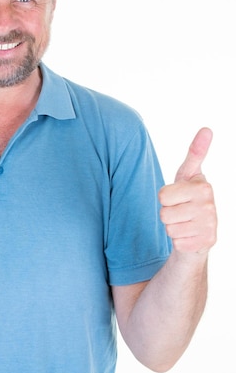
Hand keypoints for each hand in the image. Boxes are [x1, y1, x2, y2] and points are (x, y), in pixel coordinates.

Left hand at [159, 127, 216, 254]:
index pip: (162, 195)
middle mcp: (210, 207)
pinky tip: (189, 234)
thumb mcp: (188, 174)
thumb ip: (196, 152)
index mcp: (203, 187)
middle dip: (167, 213)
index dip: (165, 197)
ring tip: (184, 222)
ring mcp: (209, 227)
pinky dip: (178, 240)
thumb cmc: (189, 197)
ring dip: (172, 226)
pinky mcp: (205, 244)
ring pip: (169, 228)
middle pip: (164, 213)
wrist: (200, 229)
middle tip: (180, 210)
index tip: (179, 194)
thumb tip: (207, 128)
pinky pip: (175, 242)